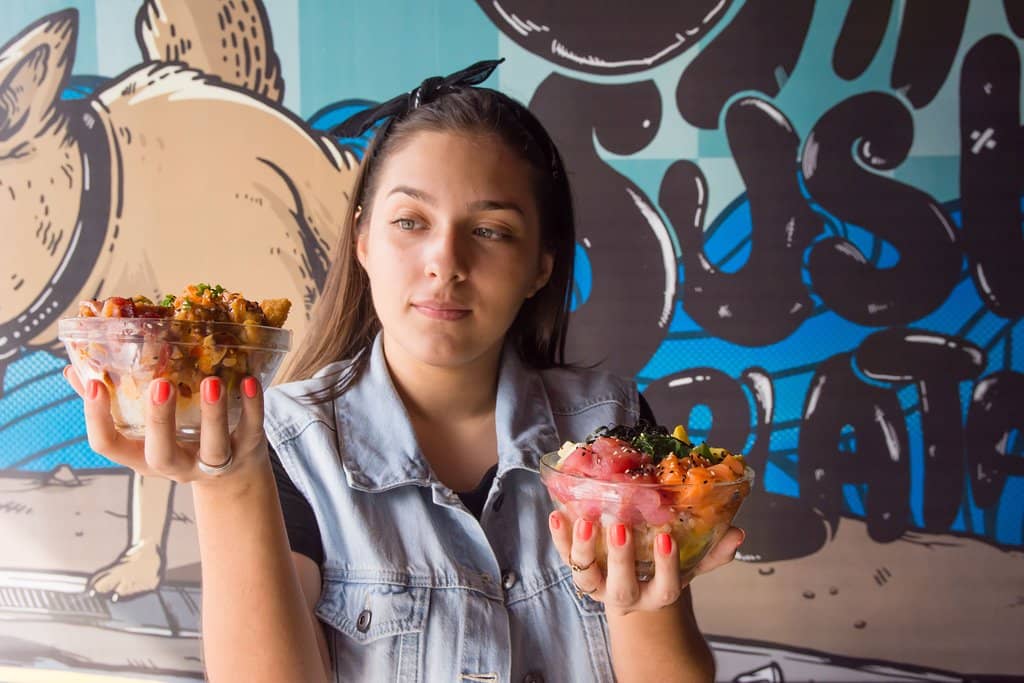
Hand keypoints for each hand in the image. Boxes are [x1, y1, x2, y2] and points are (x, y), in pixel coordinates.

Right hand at [63, 366, 267, 485]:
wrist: (231, 477)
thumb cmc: (178, 442)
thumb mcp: (144, 431)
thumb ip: (113, 402)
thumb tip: (74, 370)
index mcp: (142, 456)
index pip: (109, 446)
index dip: (97, 418)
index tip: (97, 384)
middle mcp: (176, 464)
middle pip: (162, 453)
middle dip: (160, 421)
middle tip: (160, 385)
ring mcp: (214, 461)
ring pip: (214, 445)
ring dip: (213, 413)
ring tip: (211, 381)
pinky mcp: (248, 450)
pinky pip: (252, 431)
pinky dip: (253, 407)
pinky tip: (249, 380)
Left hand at [548, 512, 744, 615]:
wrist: (635, 585)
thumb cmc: (663, 568)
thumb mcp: (691, 562)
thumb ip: (712, 551)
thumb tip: (738, 533)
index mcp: (658, 594)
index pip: (665, 588)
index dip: (666, 566)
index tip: (666, 537)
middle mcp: (626, 596)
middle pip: (621, 587)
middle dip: (620, 557)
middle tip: (619, 524)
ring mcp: (599, 586)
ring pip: (586, 577)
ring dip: (582, 549)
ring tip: (584, 519)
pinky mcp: (578, 570)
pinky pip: (564, 557)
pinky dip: (560, 538)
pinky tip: (557, 515)